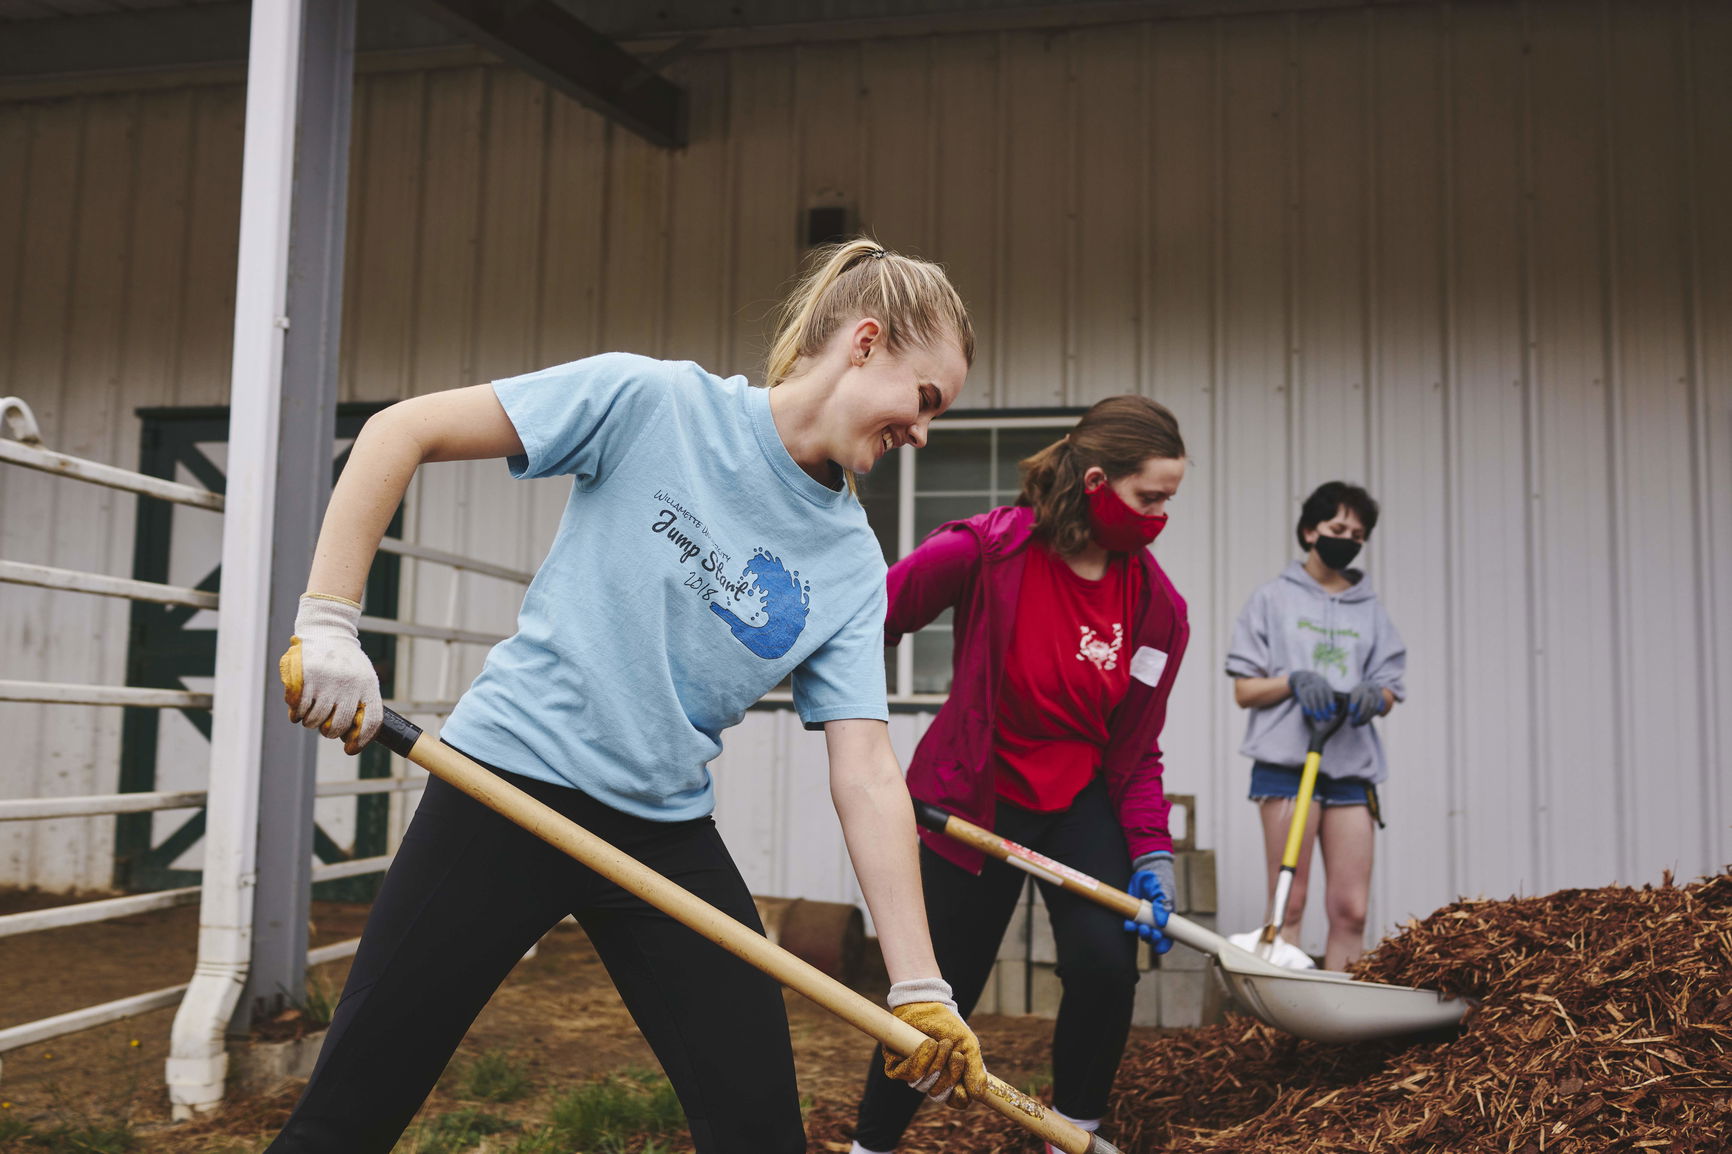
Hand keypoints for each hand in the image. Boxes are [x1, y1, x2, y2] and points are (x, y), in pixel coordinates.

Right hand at [280, 594, 381, 753]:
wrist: (329, 630)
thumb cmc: (347, 661)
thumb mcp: (364, 677)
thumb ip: (361, 702)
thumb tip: (353, 735)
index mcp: (367, 686)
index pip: (370, 722)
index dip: (360, 741)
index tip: (349, 750)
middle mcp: (350, 685)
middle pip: (338, 726)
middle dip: (328, 732)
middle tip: (324, 727)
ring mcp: (328, 681)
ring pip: (315, 720)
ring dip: (310, 722)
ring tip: (309, 715)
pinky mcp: (307, 676)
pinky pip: (298, 707)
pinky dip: (295, 713)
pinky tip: (296, 709)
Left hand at [882, 978, 984, 1108]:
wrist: (928, 1005)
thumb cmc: (949, 1027)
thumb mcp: (968, 1046)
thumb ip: (975, 1069)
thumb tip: (979, 1095)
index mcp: (950, 1079)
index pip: (955, 1101)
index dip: (959, 1098)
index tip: (962, 1089)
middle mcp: (931, 1080)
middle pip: (939, 1094)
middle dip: (949, 1074)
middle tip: (954, 1053)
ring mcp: (913, 1074)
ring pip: (923, 1084)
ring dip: (937, 1062)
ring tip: (941, 1043)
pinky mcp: (897, 1065)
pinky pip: (908, 1073)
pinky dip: (921, 1058)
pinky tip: (928, 1044)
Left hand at [1123, 853, 1173, 953]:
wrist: (1147, 870)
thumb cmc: (1160, 882)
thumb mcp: (1164, 892)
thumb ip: (1163, 906)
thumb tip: (1161, 923)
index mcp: (1167, 919)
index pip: (1168, 938)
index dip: (1163, 945)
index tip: (1159, 946)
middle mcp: (1155, 921)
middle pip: (1154, 938)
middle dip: (1151, 938)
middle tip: (1148, 930)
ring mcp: (1144, 918)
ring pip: (1141, 933)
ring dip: (1140, 933)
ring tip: (1140, 927)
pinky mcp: (1133, 913)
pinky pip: (1130, 925)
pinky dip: (1129, 927)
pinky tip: (1129, 924)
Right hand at [1287, 670, 1336, 721]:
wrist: (1303, 676)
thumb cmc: (1318, 687)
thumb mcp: (1325, 688)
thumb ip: (1332, 698)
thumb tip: (1341, 709)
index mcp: (1324, 684)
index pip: (1328, 693)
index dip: (1330, 702)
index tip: (1332, 711)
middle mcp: (1316, 685)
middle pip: (1320, 698)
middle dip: (1323, 709)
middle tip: (1326, 719)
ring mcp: (1307, 687)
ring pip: (1312, 699)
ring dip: (1315, 710)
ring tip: (1318, 719)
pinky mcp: (1300, 690)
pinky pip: (1303, 699)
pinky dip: (1306, 706)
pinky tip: (1308, 713)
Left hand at [1346, 681, 1384, 726]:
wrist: (1372, 685)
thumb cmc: (1357, 694)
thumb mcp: (1350, 694)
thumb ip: (1344, 702)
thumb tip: (1334, 710)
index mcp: (1358, 688)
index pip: (1357, 695)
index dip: (1354, 704)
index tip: (1350, 713)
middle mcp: (1368, 690)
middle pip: (1366, 701)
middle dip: (1360, 713)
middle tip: (1353, 722)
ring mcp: (1376, 694)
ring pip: (1372, 707)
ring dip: (1365, 718)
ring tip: (1357, 724)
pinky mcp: (1381, 699)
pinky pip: (1378, 708)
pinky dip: (1371, 716)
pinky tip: (1364, 722)